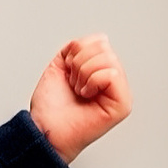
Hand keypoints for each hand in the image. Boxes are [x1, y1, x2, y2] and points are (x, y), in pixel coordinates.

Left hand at [28, 34, 130, 164]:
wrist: (44, 129)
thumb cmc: (50, 107)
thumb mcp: (61, 65)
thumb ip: (77, 48)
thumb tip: (99, 39)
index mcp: (101, 72)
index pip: (100, 41)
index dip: (77, 51)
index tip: (69, 72)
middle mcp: (114, 82)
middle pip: (104, 47)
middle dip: (80, 63)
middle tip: (74, 84)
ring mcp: (120, 93)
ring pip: (108, 58)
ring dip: (84, 73)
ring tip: (79, 90)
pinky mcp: (122, 105)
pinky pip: (112, 75)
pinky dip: (92, 81)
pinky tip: (86, 95)